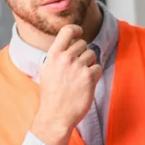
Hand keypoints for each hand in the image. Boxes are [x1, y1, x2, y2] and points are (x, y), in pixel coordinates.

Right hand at [30, 23, 100, 144]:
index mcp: (53, 55)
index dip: (75, 29)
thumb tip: (66, 46)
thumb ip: (56, 57)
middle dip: (83, 53)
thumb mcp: (46, 70)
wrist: (56, 115)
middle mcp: (66, 58)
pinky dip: (95, 75)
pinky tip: (86, 84)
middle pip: (83, 44)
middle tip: (78, 67)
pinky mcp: (89, 77)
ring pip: (92, 55)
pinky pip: (98, 68)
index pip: (67, 31)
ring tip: (80, 77)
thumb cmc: (51, 95)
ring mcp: (78, 67)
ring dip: (90, 64)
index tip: (79, 32)